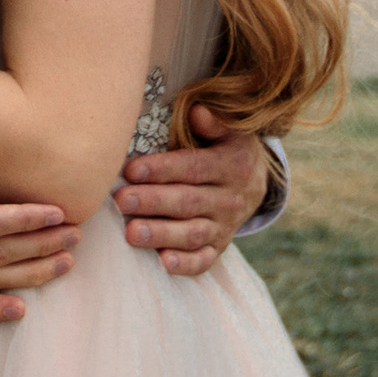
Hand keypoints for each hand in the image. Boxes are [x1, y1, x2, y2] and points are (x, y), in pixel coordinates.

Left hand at [113, 107, 271, 276]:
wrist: (256, 183)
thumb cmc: (226, 149)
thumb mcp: (230, 131)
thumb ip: (214, 123)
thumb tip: (197, 112)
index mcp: (231, 166)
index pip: (192, 168)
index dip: (162, 169)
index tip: (131, 169)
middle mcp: (229, 200)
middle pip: (187, 202)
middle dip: (152, 202)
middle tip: (121, 200)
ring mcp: (224, 228)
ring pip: (191, 233)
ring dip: (161, 234)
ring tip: (131, 232)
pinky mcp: (217, 249)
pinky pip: (202, 261)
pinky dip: (184, 265)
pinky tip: (162, 262)